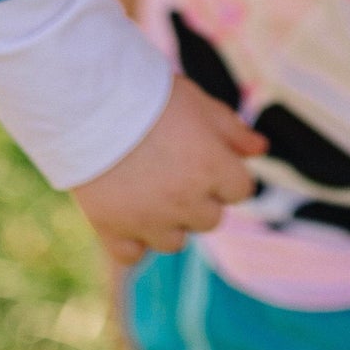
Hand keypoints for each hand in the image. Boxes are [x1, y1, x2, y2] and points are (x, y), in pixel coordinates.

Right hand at [71, 76, 265, 267]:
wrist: (87, 100)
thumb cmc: (148, 94)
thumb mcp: (198, 102)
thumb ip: (232, 130)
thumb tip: (262, 150)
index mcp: (212, 167)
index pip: (241, 190)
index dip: (226, 173)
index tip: (206, 156)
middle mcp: (185, 200)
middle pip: (211, 219)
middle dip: (200, 197)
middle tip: (174, 168)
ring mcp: (148, 220)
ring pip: (175, 242)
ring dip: (168, 221)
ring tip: (149, 188)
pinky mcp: (113, 230)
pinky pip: (133, 255)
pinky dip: (132, 241)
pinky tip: (127, 213)